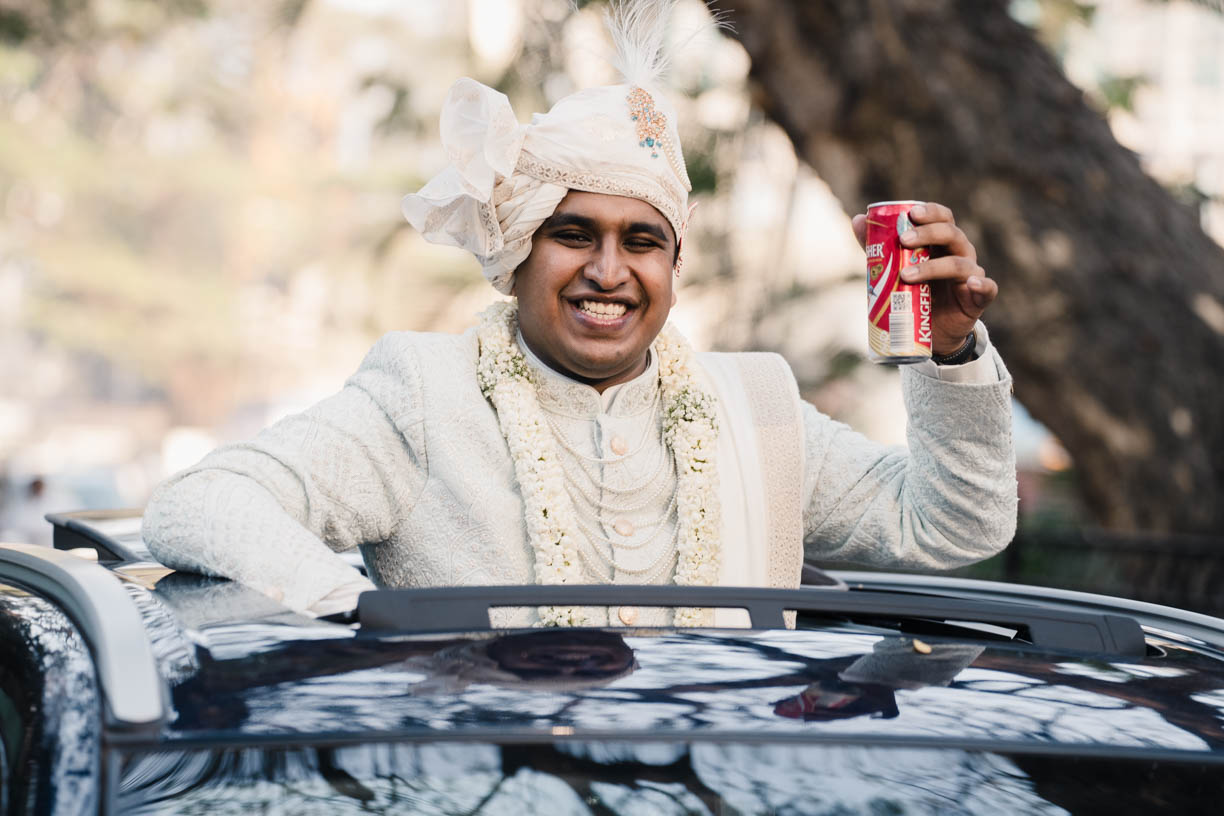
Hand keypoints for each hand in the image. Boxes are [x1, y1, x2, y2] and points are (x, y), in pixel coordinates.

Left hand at [852, 202, 996, 354]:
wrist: (930, 332)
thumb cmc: (914, 293)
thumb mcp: (895, 269)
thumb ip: (878, 246)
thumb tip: (858, 219)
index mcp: (942, 242)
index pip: (942, 218)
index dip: (930, 212)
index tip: (912, 214)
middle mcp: (960, 253)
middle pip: (951, 234)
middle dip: (928, 234)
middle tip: (903, 240)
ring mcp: (970, 275)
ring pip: (959, 263)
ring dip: (934, 267)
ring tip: (906, 275)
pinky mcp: (978, 298)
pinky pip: (987, 289)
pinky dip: (981, 285)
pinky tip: (972, 284)